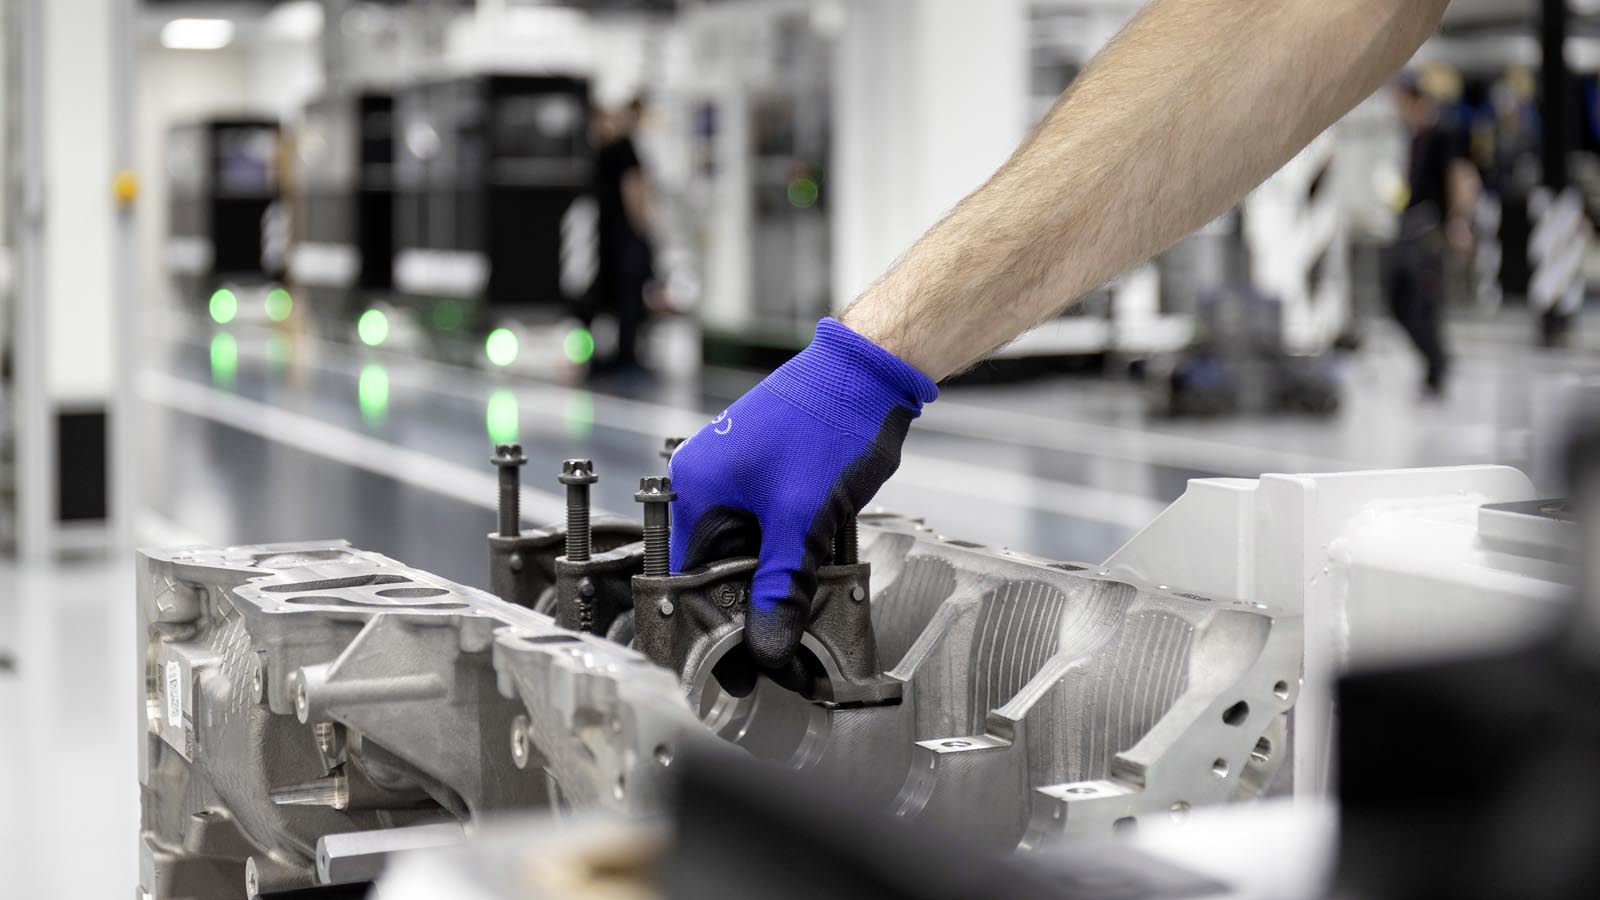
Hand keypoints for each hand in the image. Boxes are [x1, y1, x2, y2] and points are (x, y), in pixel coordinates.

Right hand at [668, 318, 937, 691]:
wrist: (869, 370)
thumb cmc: (830, 427)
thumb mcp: (803, 521)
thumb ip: (781, 588)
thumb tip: (767, 647)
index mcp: (696, 487)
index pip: (686, 574)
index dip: (713, 619)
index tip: (739, 657)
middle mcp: (704, 477)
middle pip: (715, 563)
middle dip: (750, 598)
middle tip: (782, 634)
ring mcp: (735, 470)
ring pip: (745, 545)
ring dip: (773, 573)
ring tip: (803, 595)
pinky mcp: (764, 469)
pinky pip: (765, 524)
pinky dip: (787, 547)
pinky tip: (814, 557)